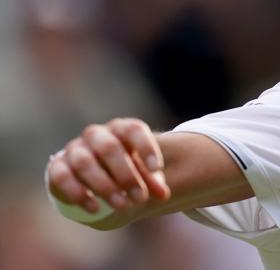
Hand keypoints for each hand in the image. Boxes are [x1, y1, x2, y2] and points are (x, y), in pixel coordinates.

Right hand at [47, 118, 170, 213]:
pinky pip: (63, 177)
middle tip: (140, 198)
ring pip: (85, 163)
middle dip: (126, 175)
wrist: (92, 176)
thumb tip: (164, 195)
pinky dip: (79, 194)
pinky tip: (95, 208)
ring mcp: (74, 149)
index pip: (133, 129)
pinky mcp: (57, 167)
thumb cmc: (124, 169)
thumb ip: (153, 181)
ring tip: (122, 206)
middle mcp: (96, 135)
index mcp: (120, 129)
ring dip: (105, 186)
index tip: (157, 169)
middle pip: (110, 148)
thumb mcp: (141, 173)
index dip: (146, 147)